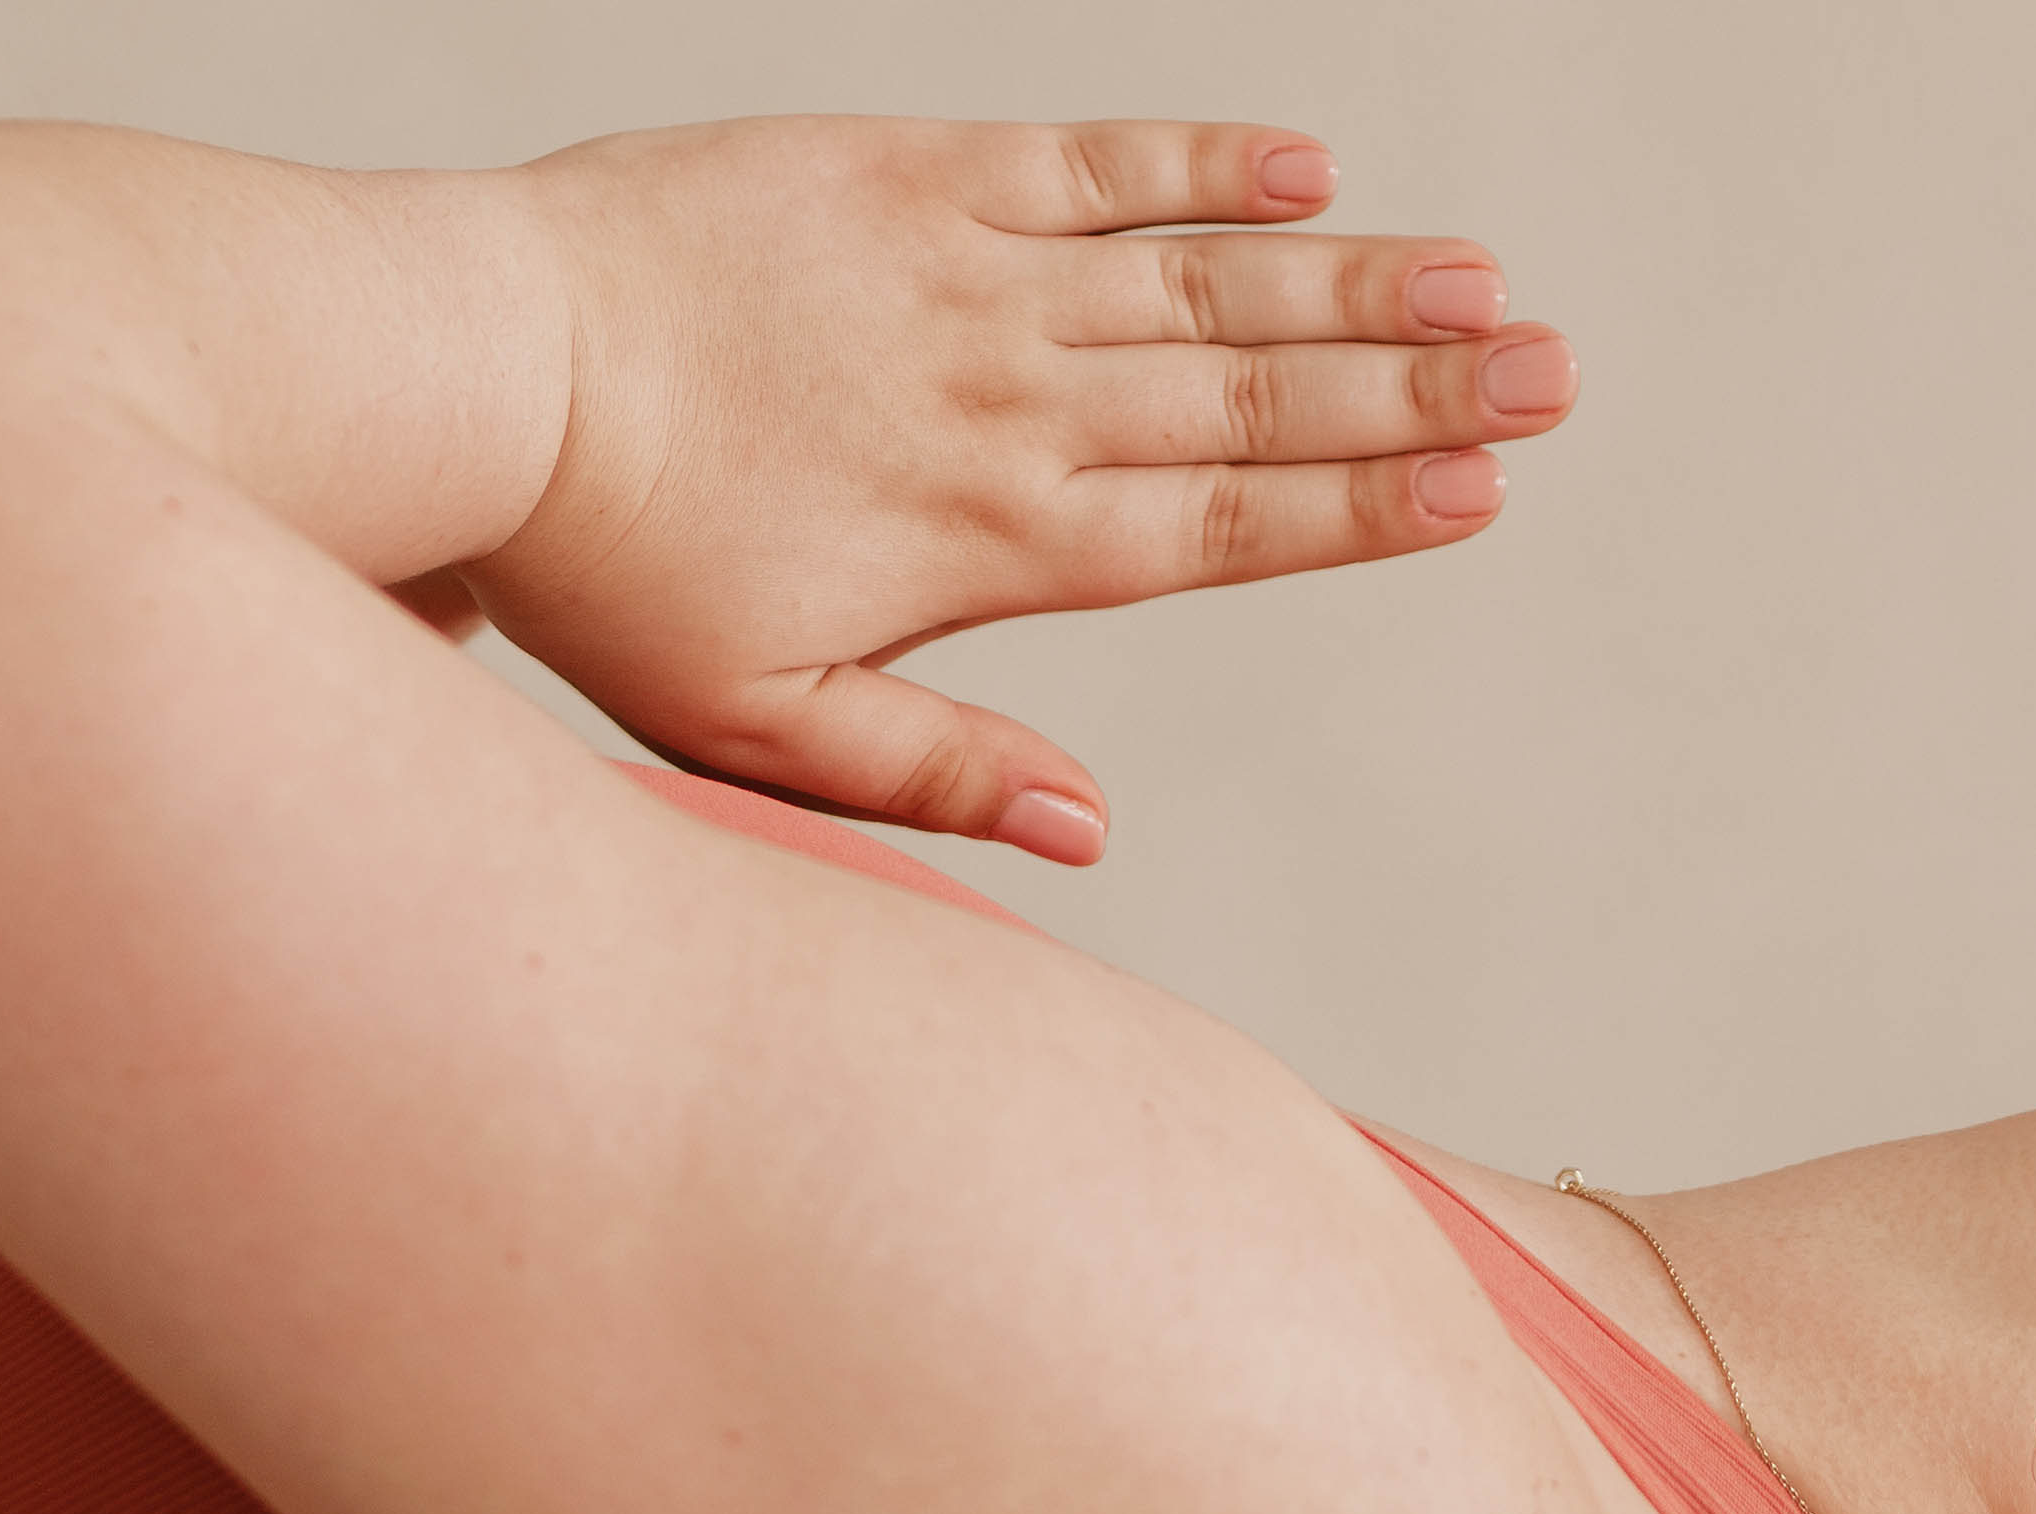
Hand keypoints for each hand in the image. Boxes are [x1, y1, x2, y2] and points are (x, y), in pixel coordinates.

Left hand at [459, 117, 1576, 863]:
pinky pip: (1085, 160)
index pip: (1223, 532)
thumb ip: (936, 772)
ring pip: (1201, 282)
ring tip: (1485, 279)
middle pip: (1255, 403)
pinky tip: (1305, 163)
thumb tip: (1094, 830)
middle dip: (1422, 391)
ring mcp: (965, 278)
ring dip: (1355, 281)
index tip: (1487, 491)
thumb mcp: (756, 727)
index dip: (1366, 511)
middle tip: (1559, 374)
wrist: (476, 375)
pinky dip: (1199, 162)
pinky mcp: (907, 173)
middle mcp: (1008, 407)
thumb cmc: (598, 567)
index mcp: (991, 547)